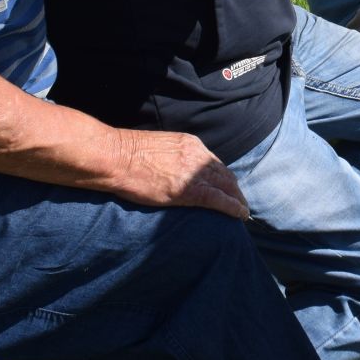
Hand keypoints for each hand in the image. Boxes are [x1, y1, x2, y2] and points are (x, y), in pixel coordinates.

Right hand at [110, 129, 247, 218]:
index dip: (222, 176)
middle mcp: (197, 156)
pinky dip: (233, 207)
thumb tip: (172, 167)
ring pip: (226, 186)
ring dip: (237, 199)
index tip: (226, 186)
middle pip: (224, 174)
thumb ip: (172, 156)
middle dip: (234, 188)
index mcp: (190, 144)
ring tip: (243, 211)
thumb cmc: (126, 154)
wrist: (116, 158)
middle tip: (241, 201)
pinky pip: (219, 199)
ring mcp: (194, 173)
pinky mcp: (189, 190)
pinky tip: (240, 215)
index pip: (214, 162)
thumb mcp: (157, 147)